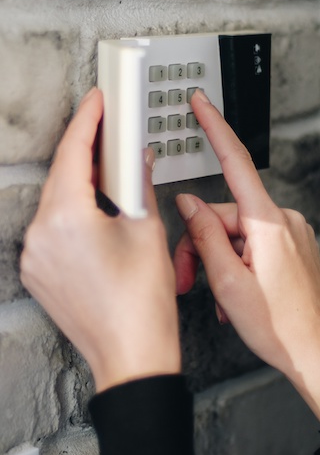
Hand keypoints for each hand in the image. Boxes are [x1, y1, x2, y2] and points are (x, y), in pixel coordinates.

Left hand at [20, 88, 180, 391]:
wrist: (132, 354)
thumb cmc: (143, 301)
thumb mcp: (149, 228)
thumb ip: (139, 184)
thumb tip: (138, 160)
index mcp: (67, 219)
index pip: (73, 153)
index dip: (88, 120)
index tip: (98, 100)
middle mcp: (40, 236)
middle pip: (62, 175)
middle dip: (85, 149)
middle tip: (110, 128)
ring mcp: (36, 257)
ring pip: (56, 201)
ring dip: (81, 180)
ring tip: (111, 168)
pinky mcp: (40, 272)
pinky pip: (53, 226)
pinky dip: (74, 209)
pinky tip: (99, 205)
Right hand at [174, 90, 319, 432]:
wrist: (316, 352)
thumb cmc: (278, 326)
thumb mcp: (227, 282)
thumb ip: (204, 236)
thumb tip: (188, 203)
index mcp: (268, 222)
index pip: (236, 163)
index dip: (215, 128)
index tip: (202, 103)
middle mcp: (285, 219)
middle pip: (226, 215)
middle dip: (201, 245)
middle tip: (189, 281)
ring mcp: (294, 232)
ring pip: (239, 232)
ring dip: (220, 261)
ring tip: (220, 298)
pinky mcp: (297, 245)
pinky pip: (257, 242)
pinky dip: (240, 262)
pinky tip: (238, 292)